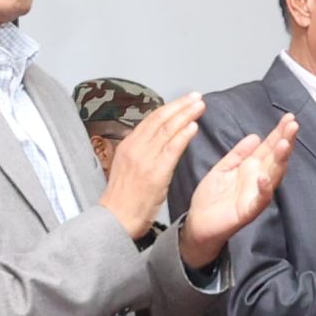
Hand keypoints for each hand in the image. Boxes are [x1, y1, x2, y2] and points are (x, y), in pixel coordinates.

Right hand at [96, 93, 205, 239]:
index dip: (169, 107)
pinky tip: (194, 126)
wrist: (115, 218)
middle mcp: (135, 147)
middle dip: (180, 106)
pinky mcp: (155, 173)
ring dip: (185, 115)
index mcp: (128, 145)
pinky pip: (171, 149)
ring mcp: (145, 159)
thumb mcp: (125, 166)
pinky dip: (183, 136)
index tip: (183, 100)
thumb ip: (138, 150)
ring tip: (199, 105)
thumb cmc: (122, 197)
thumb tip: (151, 138)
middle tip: (196, 96)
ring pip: (167, 130)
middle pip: (160, 120)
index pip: (151, 120)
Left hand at [180, 112, 296, 267]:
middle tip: (293, 124)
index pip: (269, 148)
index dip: (279, 133)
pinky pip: (259, 200)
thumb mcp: (223, 168)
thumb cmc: (211, 198)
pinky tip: (264, 176)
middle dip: (285, 141)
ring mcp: (255, 196)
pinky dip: (263, 189)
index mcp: (252, 169)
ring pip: (273, 176)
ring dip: (280, 161)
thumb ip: (238, 154)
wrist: (198, 224)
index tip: (289, 118)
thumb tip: (255, 136)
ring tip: (284, 144)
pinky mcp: (247, 211)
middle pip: (276, 159)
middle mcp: (258, 180)